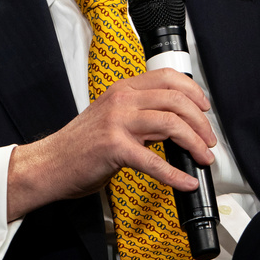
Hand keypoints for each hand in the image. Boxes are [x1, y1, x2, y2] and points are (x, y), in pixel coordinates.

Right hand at [6, 68, 215, 220]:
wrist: (49, 164)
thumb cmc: (80, 145)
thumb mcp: (112, 117)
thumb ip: (140, 114)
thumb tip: (176, 125)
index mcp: (122, 89)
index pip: (167, 78)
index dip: (193, 91)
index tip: (205, 108)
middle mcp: (121, 100)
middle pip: (175, 100)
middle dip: (201, 122)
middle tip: (209, 140)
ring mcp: (117, 122)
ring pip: (171, 124)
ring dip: (195, 144)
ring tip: (204, 158)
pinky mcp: (114, 148)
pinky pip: (154, 161)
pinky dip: (175, 174)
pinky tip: (186, 182)